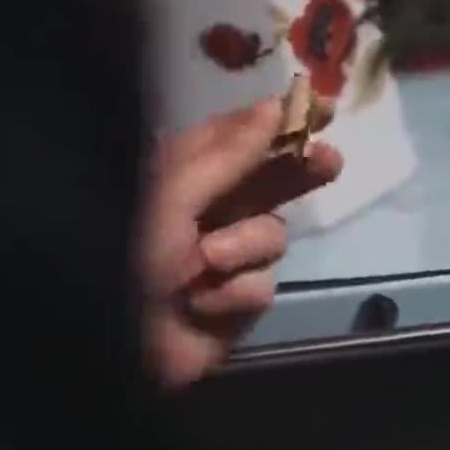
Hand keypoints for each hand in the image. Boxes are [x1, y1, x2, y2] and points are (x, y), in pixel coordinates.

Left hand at [139, 98, 341, 387]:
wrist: (119, 343)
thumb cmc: (134, 256)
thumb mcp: (175, 195)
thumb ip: (230, 155)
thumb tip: (275, 106)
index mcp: (183, 174)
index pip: (238, 136)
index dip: (280, 122)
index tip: (323, 108)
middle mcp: (208, 209)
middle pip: (270, 181)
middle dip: (298, 173)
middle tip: (330, 162)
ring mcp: (227, 257)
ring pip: (272, 237)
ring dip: (243, 248)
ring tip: (205, 264)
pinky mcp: (238, 303)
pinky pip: (263, 286)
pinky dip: (233, 294)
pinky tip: (201, 305)